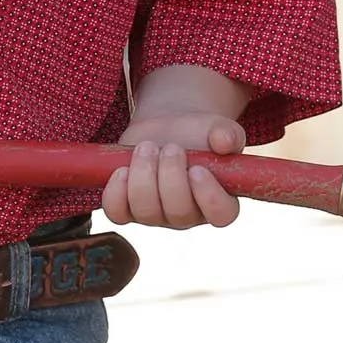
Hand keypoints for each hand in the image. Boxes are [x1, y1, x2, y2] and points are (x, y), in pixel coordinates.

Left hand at [101, 110, 243, 230]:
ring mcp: (156, 215)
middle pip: (179, 214)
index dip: (209, 196)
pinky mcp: (128, 208)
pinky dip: (116, 192)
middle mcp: (188, 215)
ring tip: (146, 147)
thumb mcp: (216, 129)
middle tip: (170, 146)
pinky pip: (117, 212)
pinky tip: (122, 169)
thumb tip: (225, 140)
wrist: (169, 127)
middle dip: (170, 176)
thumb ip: (226, 134)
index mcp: (219, 200)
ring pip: (146, 212)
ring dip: (143, 176)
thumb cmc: (198, 133)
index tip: (197, 169)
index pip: (221, 215)